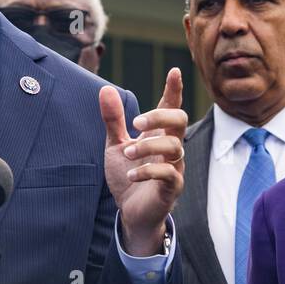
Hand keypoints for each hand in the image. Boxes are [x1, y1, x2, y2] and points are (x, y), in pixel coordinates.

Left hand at [100, 67, 186, 255]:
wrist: (131, 212)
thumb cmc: (128, 176)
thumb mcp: (115, 145)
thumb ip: (114, 120)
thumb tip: (105, 89)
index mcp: (158, 134)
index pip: (170, 107)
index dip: (173, 90)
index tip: (173, 71)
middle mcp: (170, 148)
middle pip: (180, 120)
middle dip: (160, 116)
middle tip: (136, 122)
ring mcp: (174, 167)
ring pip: (175, 147)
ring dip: (148, 147)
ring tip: (127, 153)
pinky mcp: (172, 188)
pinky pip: (169, 175)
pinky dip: (149, 171)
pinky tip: (131, 174)